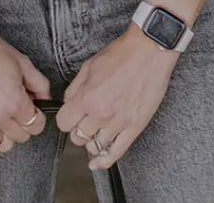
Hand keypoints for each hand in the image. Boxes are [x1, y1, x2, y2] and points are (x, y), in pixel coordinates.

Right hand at [0, 23, 50, 155]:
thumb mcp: (23, 62)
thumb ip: (40, 84)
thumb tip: (46, 99)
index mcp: (14, 101)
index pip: (36, 125)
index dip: (39, 116)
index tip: (34, 108)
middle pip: (22, 136)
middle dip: (25, 123)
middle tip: (19, 107)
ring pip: (5, 146)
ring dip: (10, 134)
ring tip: (6, 117)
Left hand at [56, 25, 178, 170]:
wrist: (149, 51)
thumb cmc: (122, 54)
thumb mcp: (89, 65)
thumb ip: (75, 87)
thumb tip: (68, 103)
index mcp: (87, 97)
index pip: (64, 123)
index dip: (66, 119)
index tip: (70, 115)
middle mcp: (100, 114)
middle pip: (78, 137)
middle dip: (78, 129)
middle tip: (85, 120)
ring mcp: (118, 123)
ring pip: (94, 147)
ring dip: (91, 141)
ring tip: (95, 131)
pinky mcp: (134, 128)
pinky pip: (116, 152)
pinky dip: (104, 161)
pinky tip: (97, 162)